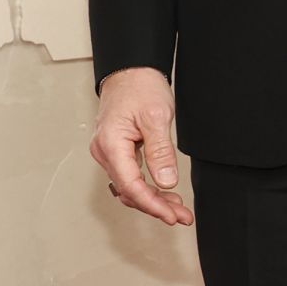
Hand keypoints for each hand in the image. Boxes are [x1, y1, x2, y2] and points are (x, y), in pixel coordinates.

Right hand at [90, 66, 192, 225]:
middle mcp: (104, 151)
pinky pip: (129, 176)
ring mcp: (109, 152)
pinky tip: (163, 194)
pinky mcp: (116, 150)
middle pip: (129, 191)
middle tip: (181, 216)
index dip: (152, 205)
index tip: (171, 215)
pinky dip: (146, 188)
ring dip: (152, 200)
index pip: (131, 186)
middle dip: (156, 206)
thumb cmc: (140, 86)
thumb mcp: (156, 117)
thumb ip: (160, 151)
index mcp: (111, 144)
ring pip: (129, 187)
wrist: (131, 70)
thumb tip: (166, 181)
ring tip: (177, 208)